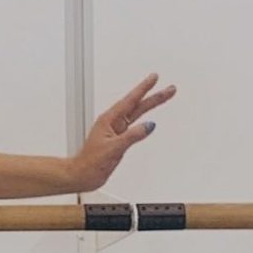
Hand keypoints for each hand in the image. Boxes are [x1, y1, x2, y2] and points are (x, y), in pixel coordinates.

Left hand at [69, 73, 174, 191]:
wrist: (82, 175)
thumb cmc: (90, 162)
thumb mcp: (113, 148)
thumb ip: (132, 136)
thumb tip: (149, 126)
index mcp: (108, 120)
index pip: (130, 100)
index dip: (143, 88)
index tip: (154, 78)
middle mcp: (113, 123)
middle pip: (138, 105)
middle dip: (154, 96)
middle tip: (169, 89)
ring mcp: (116, 131)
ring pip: (138, 114)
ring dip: (151, 106)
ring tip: (164, 97)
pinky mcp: (119, 140)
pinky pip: (135, 127)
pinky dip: (144, 122)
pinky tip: (150, 122)